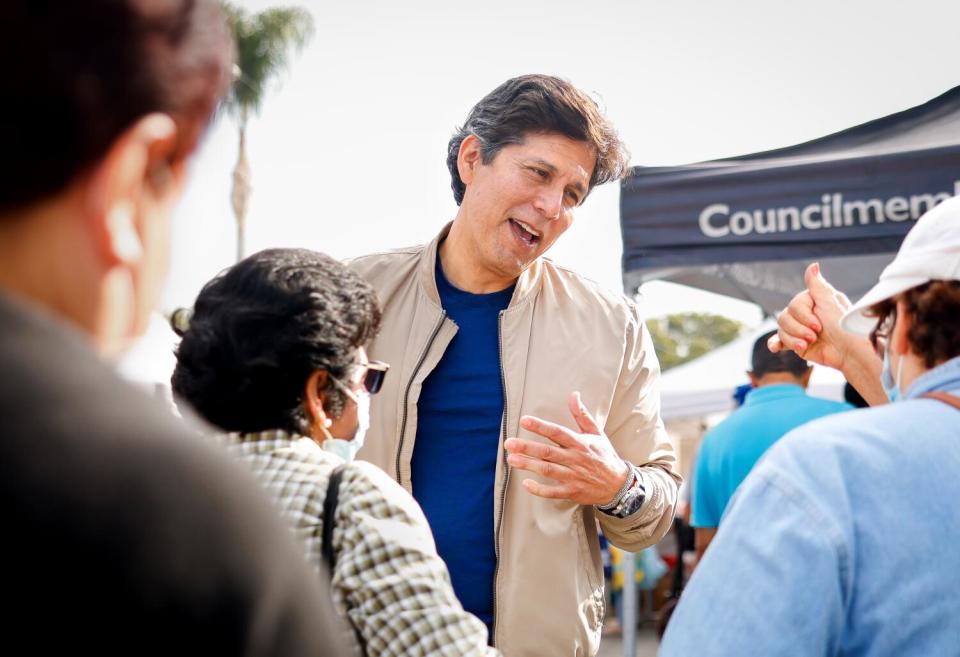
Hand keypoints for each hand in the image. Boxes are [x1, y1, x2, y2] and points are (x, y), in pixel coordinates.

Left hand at [504, 391, 629, 505]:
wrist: (619, 485)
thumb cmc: (605, 456)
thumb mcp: (597, 433)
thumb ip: (582, 415)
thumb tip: (574, 394)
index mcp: (580, 443)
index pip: (557, 432)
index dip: (540, 426)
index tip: (524, 420)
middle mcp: (575, 459)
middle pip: (548, 452)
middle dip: (527, 447)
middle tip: (508, 443)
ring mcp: (574, 476)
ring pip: (548, 470)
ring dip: (529, 465)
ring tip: (511, 459)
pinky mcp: (572, 491)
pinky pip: (553, 492)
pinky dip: (540, 489)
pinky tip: (525, 484)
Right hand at [768, 262, 853, 369]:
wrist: (849, 352)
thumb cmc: (844, 326)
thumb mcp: (830, 302)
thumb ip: (817, 285)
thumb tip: (813, 265)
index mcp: (812, 302)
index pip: (793, 305)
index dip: (803, 316)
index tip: (819, 325)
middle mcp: (804, 314)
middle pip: (784, 318)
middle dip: (798, 329)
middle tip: (816, 336)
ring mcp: (799, 329)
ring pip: (781, 330)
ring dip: (794, 339)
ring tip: (808, 344)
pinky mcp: (797, 344)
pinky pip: (779, 341)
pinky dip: (776, 343)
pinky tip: (776, 347)